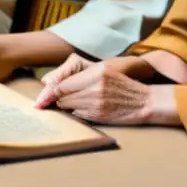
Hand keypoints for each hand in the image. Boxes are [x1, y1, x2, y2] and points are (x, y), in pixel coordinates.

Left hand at [35, 54, 154, 107]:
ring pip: (69, 106)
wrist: (145, 102)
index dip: (50, 91)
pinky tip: (86, 107)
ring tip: (77, 100)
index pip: (63, 83)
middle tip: (56, 99)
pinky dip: (77, 112)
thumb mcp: (104, 71)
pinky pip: (78, 114)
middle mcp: (95, 87)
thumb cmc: (122, 85)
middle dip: (57, 98)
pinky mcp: (99, 116)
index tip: (41, 97)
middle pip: (62, 96)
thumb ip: (79, 75)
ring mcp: (97, 103)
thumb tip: (52, 84)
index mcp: (96, 72)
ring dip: (67, 104)